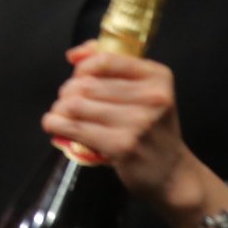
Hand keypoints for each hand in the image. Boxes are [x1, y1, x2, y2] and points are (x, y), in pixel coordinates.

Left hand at [40, 43, 189, 202]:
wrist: (172, 172)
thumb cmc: (151, 128)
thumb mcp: (144, 91)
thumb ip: (111, 66)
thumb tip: (74, 55)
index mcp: (157, 77)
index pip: (105, 59)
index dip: (82, 67)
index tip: (78, 75)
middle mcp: (152, 97)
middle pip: (86, 84)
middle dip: (67, 92)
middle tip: (68, 102)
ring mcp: (138, 122)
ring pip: (75, 104)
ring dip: (59, 109)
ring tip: (61, 115)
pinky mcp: (122, 145)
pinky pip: (74, 127)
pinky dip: (56, 124)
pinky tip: (55, 125)